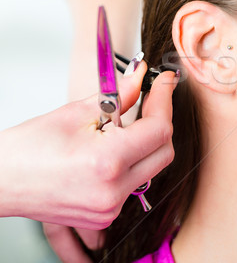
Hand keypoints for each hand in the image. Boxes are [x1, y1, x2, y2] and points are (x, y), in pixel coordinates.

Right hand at [0, 63, 176, 260]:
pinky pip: (134, 184)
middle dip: (160, 122)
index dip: (164, 101)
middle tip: (150, 99)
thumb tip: (141, 77)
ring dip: (145, 143)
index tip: (164, 83)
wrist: (1, 182)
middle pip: (164, 151)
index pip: (160, 130)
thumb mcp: (76, 112)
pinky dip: (131, 163)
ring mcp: (110, 208)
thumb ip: (119, 95)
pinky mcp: (106, 215)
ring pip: (151, 168)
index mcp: (107, 163)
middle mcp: (113, 191)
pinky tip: (111, 150)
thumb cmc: (27, 149)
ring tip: (118, 128)